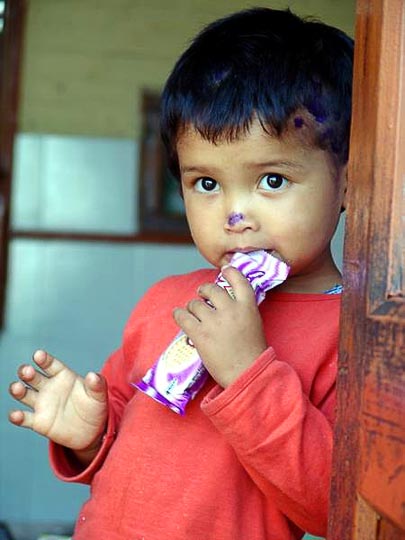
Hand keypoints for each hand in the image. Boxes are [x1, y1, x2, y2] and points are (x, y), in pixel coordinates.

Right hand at [8, 350, 107, 451]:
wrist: (91, 431)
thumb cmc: (94, 407)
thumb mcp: (99, 395)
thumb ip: (97, 384)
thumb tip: (93, 375)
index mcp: (63, 376)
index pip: (50, 365)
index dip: (43, 359)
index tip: (38, 355)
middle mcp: (48, 387)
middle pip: (33, 377)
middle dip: (26, 372)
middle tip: (27, 371)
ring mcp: (42, 404)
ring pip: (24, 394)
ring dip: (18, 390)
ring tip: (17, 388)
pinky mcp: (38, 422)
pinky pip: (25, 418)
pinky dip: (17, 416)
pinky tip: (15, 414)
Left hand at [173, 266, 266, 387]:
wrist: (247, 373)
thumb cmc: (252, 352)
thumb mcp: (254, 323)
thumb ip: (242, 310)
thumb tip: (225, 302)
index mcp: (247, 306)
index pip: (239, 280)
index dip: (230, 272)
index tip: (225, 269)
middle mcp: (230, 309)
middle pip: (212, 289)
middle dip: (204, 291)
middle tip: (201, 294)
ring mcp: (214, 321)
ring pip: (195, 304)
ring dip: (192, 307)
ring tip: (192, 312)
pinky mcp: (200, 334)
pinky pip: (183, 317)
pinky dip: (179, 314)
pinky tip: (178, 314)